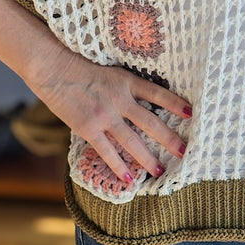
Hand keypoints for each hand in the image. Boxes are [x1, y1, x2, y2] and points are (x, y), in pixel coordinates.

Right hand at [38, 51, 191, 185]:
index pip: (158, 94)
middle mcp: (120, 99)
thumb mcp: (110, 71)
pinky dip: (120, 166)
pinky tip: (130, 178)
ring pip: (133, 141)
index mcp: (127, 81)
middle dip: (170, 138)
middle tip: (184, 151)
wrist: (53, 68)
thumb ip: (125, 87)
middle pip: (151, 122)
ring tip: (160, 170)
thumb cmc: (79, 66)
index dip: (176, 104)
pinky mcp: (89, 128)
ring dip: (148, 158)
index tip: (191, 114)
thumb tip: (140, 102)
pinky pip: (108, 151)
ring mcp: (105, 115)